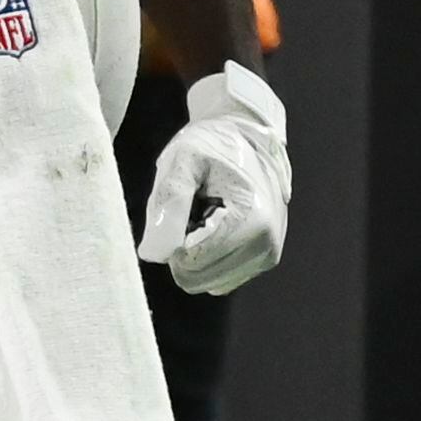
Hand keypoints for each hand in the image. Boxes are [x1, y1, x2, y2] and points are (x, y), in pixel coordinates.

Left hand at [138, 64, 290, 293]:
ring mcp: (267, 257)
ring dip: (193, 252)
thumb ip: (167, 206)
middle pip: (197, 276)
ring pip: (206, 281)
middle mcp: (266, 247)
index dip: (169, 237)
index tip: (181, 205)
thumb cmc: (211, 146)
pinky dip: (207, 256)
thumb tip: (153, 255)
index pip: (191, 260)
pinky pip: (219, 277)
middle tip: (190, 209)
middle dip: (181, 246)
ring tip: (202, 214)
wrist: (248, 139)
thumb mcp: (182, 162)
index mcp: (251, 222)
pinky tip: (211, 225)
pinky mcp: (262, 261)